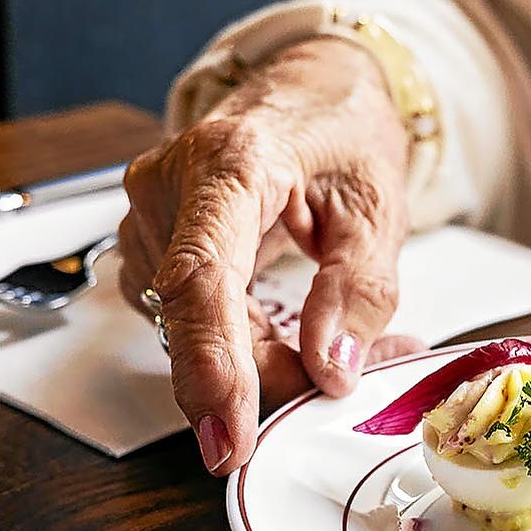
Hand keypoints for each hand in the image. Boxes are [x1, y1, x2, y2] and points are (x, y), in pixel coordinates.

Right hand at [119, 37, 424, 475]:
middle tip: (338, 391)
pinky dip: (245, 344)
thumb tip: (334, 370)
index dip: (214, 366)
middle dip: (267, 376)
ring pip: (192, 330)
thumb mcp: (378, 210)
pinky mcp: (156, 243)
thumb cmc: (343, 136)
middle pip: (198, 318)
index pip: (203, 278)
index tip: (232, 435)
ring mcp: (152, 216)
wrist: (313, 94)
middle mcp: (171, 188)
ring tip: (341, 347)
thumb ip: (359, 291)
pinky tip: (297, 335)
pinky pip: (192, 319)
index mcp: (229, 164)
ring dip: (264, 361)